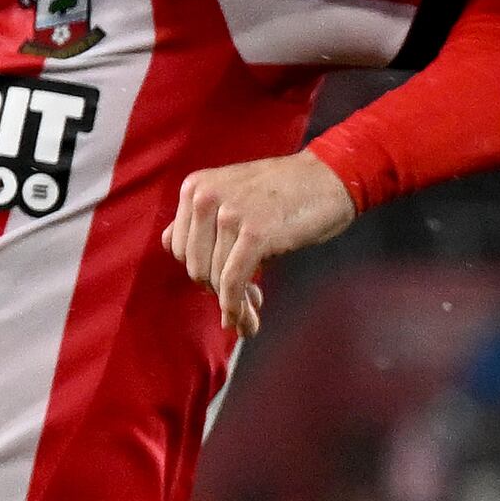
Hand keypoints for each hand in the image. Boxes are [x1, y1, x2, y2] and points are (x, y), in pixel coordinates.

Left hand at [165, 152, 356, 340]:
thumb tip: (167, 244)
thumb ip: (199, 219)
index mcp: (195, 187)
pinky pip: (234, 282)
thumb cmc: (285, 191)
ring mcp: (229, 214)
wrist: (332, 177)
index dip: (204, 272)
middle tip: (245, 303)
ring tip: (252, 317)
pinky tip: (248, 323)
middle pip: (195, 266)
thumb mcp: (233, 195)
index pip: (180, 248)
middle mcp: (205, 197)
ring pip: (215, 279)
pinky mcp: (255, 233)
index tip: (227, 284)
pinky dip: (237, 307)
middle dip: (217, 291)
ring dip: (234, 305)